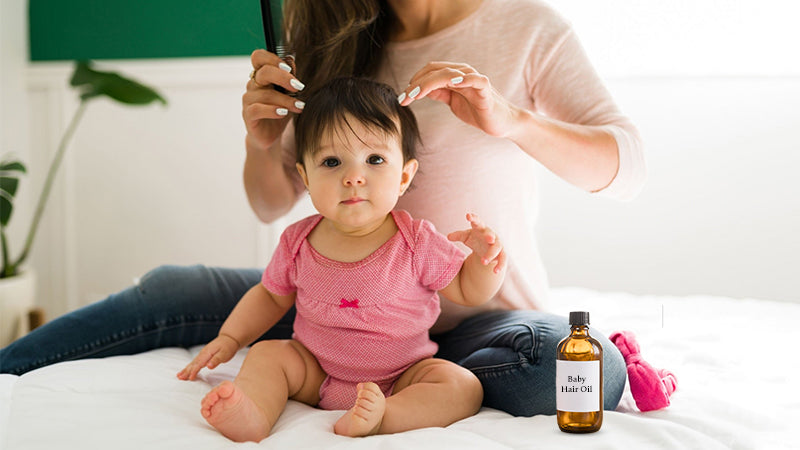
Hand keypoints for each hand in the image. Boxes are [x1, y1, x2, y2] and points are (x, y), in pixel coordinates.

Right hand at [176, 334, 239, 380]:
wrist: (229, 338)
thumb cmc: (228, 346)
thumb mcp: (225, 354)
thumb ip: (216, 360)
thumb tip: (208, 366)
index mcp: (207, 353)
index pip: (199, 364)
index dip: (194, 371)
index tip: (190, 378)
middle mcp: (203, 353)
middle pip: (193, 363)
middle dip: (186, 371)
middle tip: (180, 378)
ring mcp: (202, 354)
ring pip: (192, 363)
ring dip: (186, 369)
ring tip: (179, 376)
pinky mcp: (203, 355)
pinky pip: (195, 362)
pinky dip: (190, 366)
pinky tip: (186, 370)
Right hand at [243, 50, 306, 149]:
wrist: (272, 135)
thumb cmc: (281, 111)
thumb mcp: (290, 95)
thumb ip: (290, 78)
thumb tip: (291, 59)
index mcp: (262, 75)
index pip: (258, 57)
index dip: (272, 58)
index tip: (289, 68)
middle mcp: (253, 85)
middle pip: (263, 72)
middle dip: (283, 77)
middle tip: (299, 87)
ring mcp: (248, 100)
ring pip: (265, 94)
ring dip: (285, 100)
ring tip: (299, 106)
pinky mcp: (248, 115)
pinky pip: (257, 109)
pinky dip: (272, 110)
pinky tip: (284, 113)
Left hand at [398, 62, 520, 137]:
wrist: (501, 122)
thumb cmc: (478, 111)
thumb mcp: (453, 101)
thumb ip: (440, 93)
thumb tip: (420, 89)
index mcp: (454, 75)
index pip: (430, 71)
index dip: (414, 82)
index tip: (403, 97)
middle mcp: (463, 73)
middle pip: (435, 71)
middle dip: (416, 84)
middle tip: (404, 98)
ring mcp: (474, 79)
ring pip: (449, 74)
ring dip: (429, 83)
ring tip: (416, 94)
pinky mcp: (486, 89)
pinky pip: (476, 80)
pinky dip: (465, 79)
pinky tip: (453, 83)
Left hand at [447, 213, 506, 273]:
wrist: (487, 247)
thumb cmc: (475, 238)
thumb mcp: (466, 237)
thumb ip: (458, 236)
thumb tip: (448, 236)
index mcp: (481, 228)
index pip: (477, 222)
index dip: (474, 218)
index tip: (468, 216)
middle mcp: (490, 234)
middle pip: (490, 234)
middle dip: (490, 236)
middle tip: (489, 238)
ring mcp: (497, 243)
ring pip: (496, 248)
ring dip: (491, 255)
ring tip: (483, 262)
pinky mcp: (502, 253)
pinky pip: (503, 259)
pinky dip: (500, 265)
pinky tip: (495, 271)